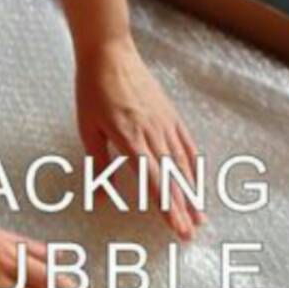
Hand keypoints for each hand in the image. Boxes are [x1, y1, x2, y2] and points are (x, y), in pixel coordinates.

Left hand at [76, 37, 201, 239]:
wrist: (111, 53)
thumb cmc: (93, 90)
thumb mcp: (88, 129)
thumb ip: (99, 165)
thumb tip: (100, 198)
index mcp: (130, 139)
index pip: (152, 181)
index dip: (166, 206)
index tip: (175, 227)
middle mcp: (153, 134)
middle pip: (172, 178)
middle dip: (182, 209)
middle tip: (190, 234)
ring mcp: (166, 124)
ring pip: (183, 165)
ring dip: (192, 193)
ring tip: (200, 217)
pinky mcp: (171, 115)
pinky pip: (187, 145)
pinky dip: (193, 166)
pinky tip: (197, 182)